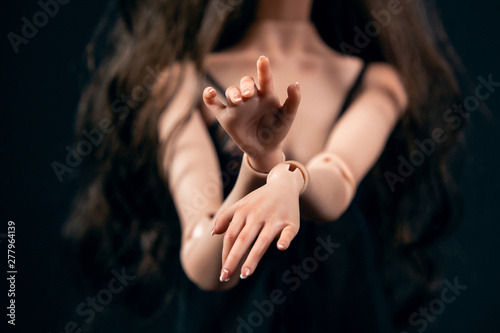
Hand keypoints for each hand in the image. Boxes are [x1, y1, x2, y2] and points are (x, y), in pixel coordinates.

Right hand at [203, 56, 300, 171]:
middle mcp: (251, 97)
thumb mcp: (287, 117)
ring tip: (237, 101)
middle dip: (246, 85)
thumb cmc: (277, 131)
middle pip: (246, 82)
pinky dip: (209, 97)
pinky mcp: (225, 117)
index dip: (263, 68)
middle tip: (248, 94)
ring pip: (231, 91)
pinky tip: (209, 92)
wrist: (265, 149)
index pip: (265, 78)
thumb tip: (294, 84)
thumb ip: (293, 101)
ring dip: (232, 93)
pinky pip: (213, 104)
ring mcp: (237, 106)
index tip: (263, 59)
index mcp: (266, 95)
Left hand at [212, 163, 303, 280]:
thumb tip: (214, 233)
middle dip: (233, 258)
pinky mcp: (291, 222)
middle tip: (225, 277)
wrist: (284, 184)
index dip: (226, 254)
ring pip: (262, 240)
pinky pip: (288, 232)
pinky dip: (285, 239)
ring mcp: (274, 218)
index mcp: (243, 212)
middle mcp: (257, 215)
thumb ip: (225, 217)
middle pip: (242, 239)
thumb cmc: (260, 199)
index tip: (224, 272)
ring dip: (253, 257)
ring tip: (244, 274)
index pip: (231, 236)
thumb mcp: (241, 204)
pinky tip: (280, 247)